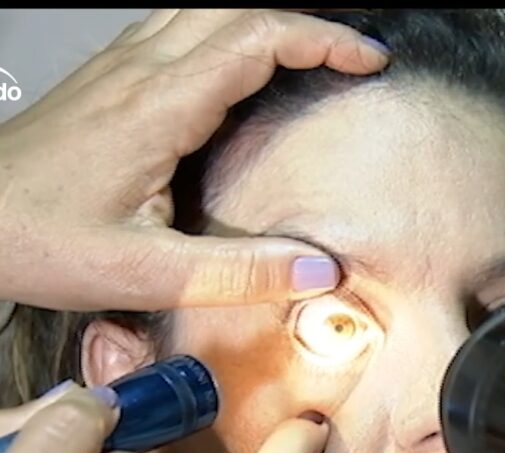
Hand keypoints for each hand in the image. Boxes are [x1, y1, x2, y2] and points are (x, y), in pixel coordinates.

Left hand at [0, 9, 388, 311]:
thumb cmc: (36, 238)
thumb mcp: (144, 273)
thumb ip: (237, 273)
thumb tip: (318, 268)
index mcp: (158, 107)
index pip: (257, 39)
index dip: (324, 41)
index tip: (368, 60)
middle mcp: (139, 73)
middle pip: (237, 8)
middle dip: (306, 21)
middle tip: (352, 52)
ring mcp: (120, 69)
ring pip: (205, 9)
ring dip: (265, 20)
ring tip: (309, 52)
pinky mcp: (109, 81)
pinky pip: (179, 28)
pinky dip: (229, 33)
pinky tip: (240, 68)